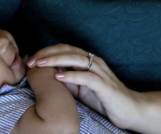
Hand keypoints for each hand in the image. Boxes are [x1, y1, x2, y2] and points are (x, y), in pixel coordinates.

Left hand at [27, 44, 144, 129]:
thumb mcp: (80, 88)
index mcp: (87, 60)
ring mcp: (100, 72)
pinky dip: (71, 75)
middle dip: (47, 53)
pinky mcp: (105, 85)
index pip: (63, 49)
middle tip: (30, 60)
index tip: (30, 60)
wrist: (130, 110)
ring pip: (76, 59)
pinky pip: (87, 77)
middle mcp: (94, 62)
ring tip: (40, 64)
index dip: (46, 52)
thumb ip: (66, 80)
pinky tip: (58, 76)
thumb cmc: (103, 99)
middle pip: (67, 50)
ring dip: (56, 60)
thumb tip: (46, 76)